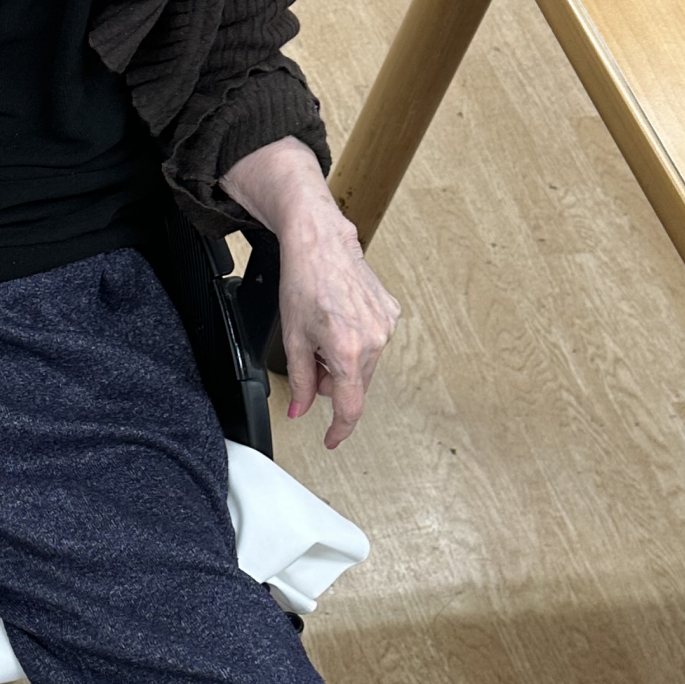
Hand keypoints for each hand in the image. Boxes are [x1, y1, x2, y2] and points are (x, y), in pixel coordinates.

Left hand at [275, 209, 398, 448]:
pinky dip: (355, 343)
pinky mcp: (391, 313)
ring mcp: (386, 326)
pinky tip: (340, 322)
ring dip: (344, 362)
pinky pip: (373, 343)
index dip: (339, 429)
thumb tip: (301, 409)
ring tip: (324, 334)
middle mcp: (374, 340)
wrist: (320, 244)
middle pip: (355, 385)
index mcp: (348, 350)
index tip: (332, 439)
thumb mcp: (293, 338)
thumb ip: (299, 381)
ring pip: (364, 365)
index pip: (350, 406)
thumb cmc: (304, 282)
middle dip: (332, 383)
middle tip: (311, 361)